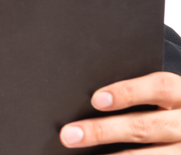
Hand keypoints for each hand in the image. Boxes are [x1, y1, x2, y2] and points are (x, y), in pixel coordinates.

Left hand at [60, 72, 180, 152]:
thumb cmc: (167, 109)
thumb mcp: (163, 98)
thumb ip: (138, 96)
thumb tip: (91, 100)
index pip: (160, 87)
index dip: (128, 92)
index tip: (96, 99)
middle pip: (143, 126)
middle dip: (102, 131)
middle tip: (69, 134)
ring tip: (78, 152)